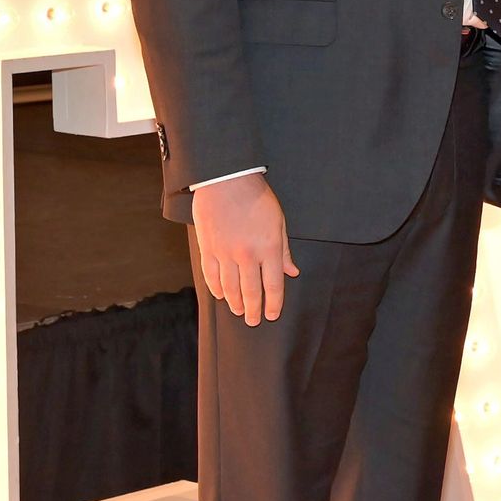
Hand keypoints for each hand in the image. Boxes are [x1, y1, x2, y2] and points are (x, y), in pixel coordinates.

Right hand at [191, 173, 299, 325]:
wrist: (227, 179)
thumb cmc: (256, 197)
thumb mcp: (279, 221)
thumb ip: (284, 250)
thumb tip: (291, 272)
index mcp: (268, 248)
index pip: (273, 285)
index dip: (273, 304)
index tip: (272, 314)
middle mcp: (247, 255)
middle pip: (251, 291)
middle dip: (254, 310)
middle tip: (254, 321)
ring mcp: (225, 253)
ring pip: (230, 288)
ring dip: (235, 303)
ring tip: (239, 311)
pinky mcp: (208, 248)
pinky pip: (212, 275)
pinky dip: (216, 288)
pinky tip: (221, 295)